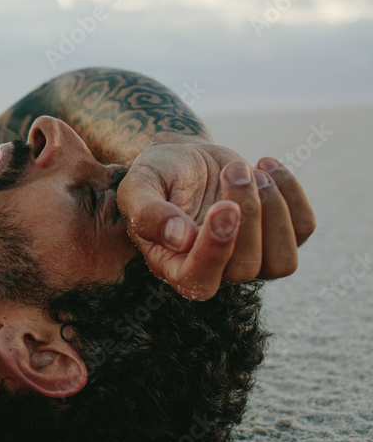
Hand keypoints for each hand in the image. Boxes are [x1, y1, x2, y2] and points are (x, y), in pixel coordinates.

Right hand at [117, 143, 315, 299]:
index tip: (222, 207)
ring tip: (252, 171)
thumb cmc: (158, 175)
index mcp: (174, 266)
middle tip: (233, 170)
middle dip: (248, 213)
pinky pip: (303, 229)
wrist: (186, 160)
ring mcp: (251, 259)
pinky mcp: (277, 237)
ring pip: (282, 262)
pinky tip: (266, 165)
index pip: (199, 281)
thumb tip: (180, 239)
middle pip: (246, 268)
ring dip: (274, 211)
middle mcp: (215, 273)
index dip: (215, 251)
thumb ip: (147, 213)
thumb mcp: (138, 186)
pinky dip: (291, 192)